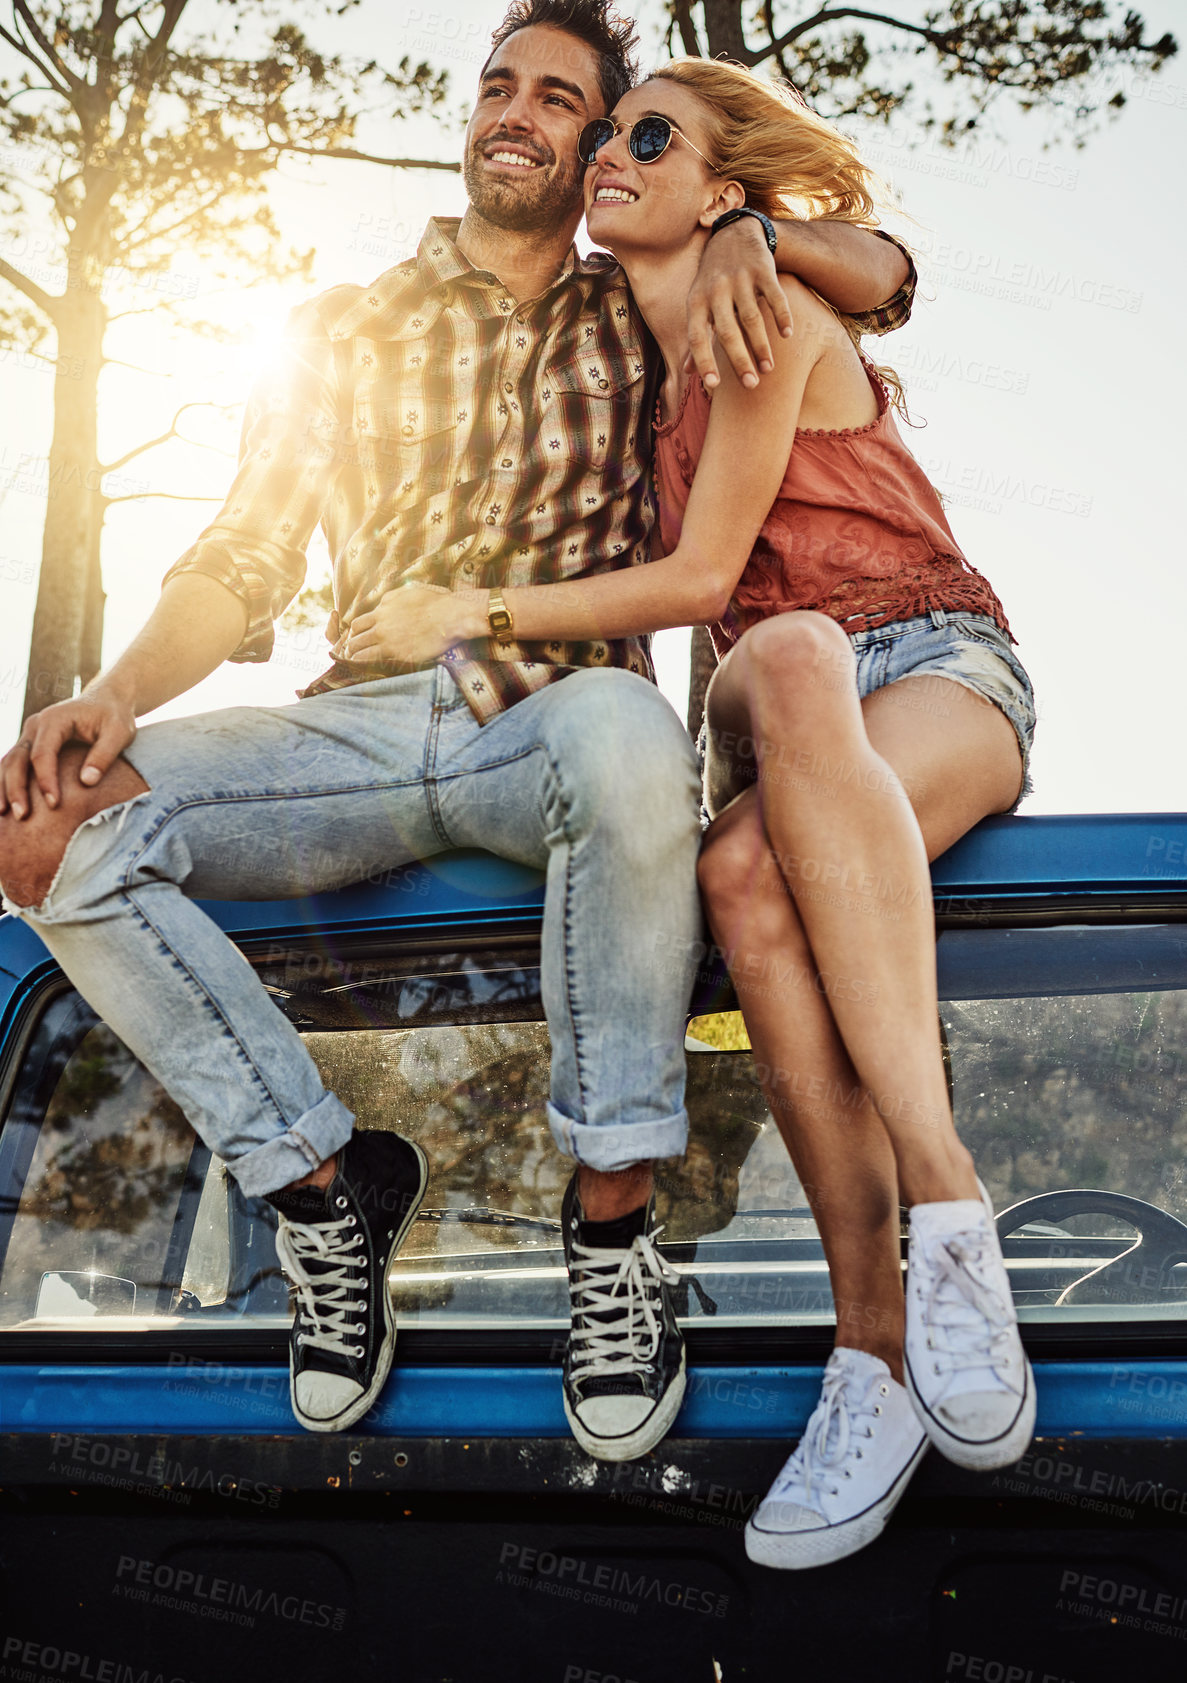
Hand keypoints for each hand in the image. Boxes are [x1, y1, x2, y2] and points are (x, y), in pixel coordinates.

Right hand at [0, 688, 136, 819]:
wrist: (105, 700)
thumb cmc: (113, 716)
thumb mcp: (119, 733)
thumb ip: (104, 755)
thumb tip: (86, 782)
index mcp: (55, 720)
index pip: (42, 754)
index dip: (46, 781)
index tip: (54, 805)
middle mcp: (35, 726)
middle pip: (17, 759)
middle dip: (17, 789)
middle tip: (23, 816)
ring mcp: (29, 735)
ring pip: (9, 762)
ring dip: (5, 788)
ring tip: (4, 814)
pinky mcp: (30, 744)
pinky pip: (12, 763)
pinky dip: (6, 782)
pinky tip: (6, 804)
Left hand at [346, 583, 479, 667]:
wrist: (450, 616)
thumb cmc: (437, 602)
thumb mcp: (410, 591)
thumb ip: (394, 597)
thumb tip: (386, 602)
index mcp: (383, 607)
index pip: (359, 622)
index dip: (356, 632)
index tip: (358, 639)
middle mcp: (381, 623)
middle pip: (355, 637)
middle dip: (352, 645)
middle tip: (352, 653)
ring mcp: (387, 639)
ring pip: (358, 650)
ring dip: (354, 656)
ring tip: (353, 662)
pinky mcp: (396, 653)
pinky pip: (370, 660)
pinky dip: (363, 664)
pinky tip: (363, 668)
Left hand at [686, 219, 793, 391]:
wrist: (733, 234)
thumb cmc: (713, 279)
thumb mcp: (698, 303)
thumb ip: (696, 337)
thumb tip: (687, 372)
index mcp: (697, 302)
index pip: (696, 337)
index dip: (704, 361)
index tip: (714, 386)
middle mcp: (716, 290)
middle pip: (727, 332)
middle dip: (739, 362)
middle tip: (751, 386)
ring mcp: (739, 278)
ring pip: (751, 319)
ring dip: (761, 346)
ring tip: (769, 369)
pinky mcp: (762, 269)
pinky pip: (774, 296)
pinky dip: (782, 316)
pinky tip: (788, 335)